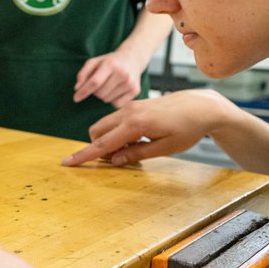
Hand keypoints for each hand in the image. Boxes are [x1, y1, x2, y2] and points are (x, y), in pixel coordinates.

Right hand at [62, 90, 229, 165]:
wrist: (201, 106)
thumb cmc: (188, 129)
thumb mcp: (165, 148)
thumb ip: (137, 154)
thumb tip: (113, 160)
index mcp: (135, 125)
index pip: (103, 144)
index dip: (84, 155)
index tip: (66, 162)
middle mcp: (128, 112)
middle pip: (97, 131)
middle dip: (98, 147)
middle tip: (121, 158)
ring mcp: (131, 106)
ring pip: (105, 124)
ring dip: (109, 140)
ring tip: (133, 149)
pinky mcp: (135, 104)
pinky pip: (116, 120)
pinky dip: (117, 132)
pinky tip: (137, 139)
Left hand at [73, 50, 143, 107]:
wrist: (133, 59)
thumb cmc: (110, 61)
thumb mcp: (95, 62)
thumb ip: (83, 73)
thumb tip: (77, 88)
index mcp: (111, 64)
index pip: (94, 82)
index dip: (83, 91)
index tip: (76, 98)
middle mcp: (122, 73)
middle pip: (100, 93)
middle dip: (95, 91)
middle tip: (100, 83)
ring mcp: (130, 83)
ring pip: (107, 100)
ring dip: (104, 95)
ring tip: (109, 85)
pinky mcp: (135, 91)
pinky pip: (117, 104)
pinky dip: (113, 100)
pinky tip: (116, 90)